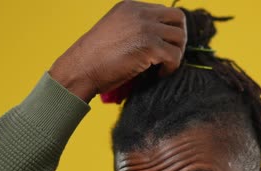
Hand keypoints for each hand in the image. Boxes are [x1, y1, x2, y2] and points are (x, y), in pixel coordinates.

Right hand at [49, 0, 186, 101]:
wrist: (81, 69)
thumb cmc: (95, 58)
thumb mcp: (115, 30)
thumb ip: (135, 27)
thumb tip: (160, 39)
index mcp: (130, 6)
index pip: (164, 12)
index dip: (167, 31)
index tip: (163, 47)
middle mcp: (139, 12)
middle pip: (178, 18)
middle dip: (179, 38)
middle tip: (170, 55)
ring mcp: (145, 27)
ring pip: (180, 37)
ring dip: (176, 54)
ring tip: (163, 66)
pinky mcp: (149, 46)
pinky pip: (175, 56)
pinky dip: (171, 68)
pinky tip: (159, 74)